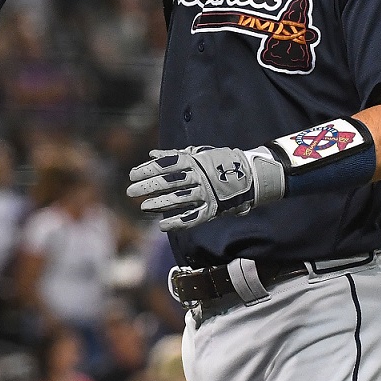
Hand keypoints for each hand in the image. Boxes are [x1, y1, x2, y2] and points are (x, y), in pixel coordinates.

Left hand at [127, 146, 284, 231]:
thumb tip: (152, 155)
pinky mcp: (213, 209)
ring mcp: (206, 194)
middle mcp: (199, 177)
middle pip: (168, 182)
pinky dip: (177, 222)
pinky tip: (163, 225)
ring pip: (178, 199)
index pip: (165, 165)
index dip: (147, 169)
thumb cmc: (219, 163)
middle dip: (148, 186)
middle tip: (130, 192)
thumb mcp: (197, 155)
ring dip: (159, 204)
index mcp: (194, 161)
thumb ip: (174, 156)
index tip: (132, 175)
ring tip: (143, 207)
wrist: (250, 175)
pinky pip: (193, 218)